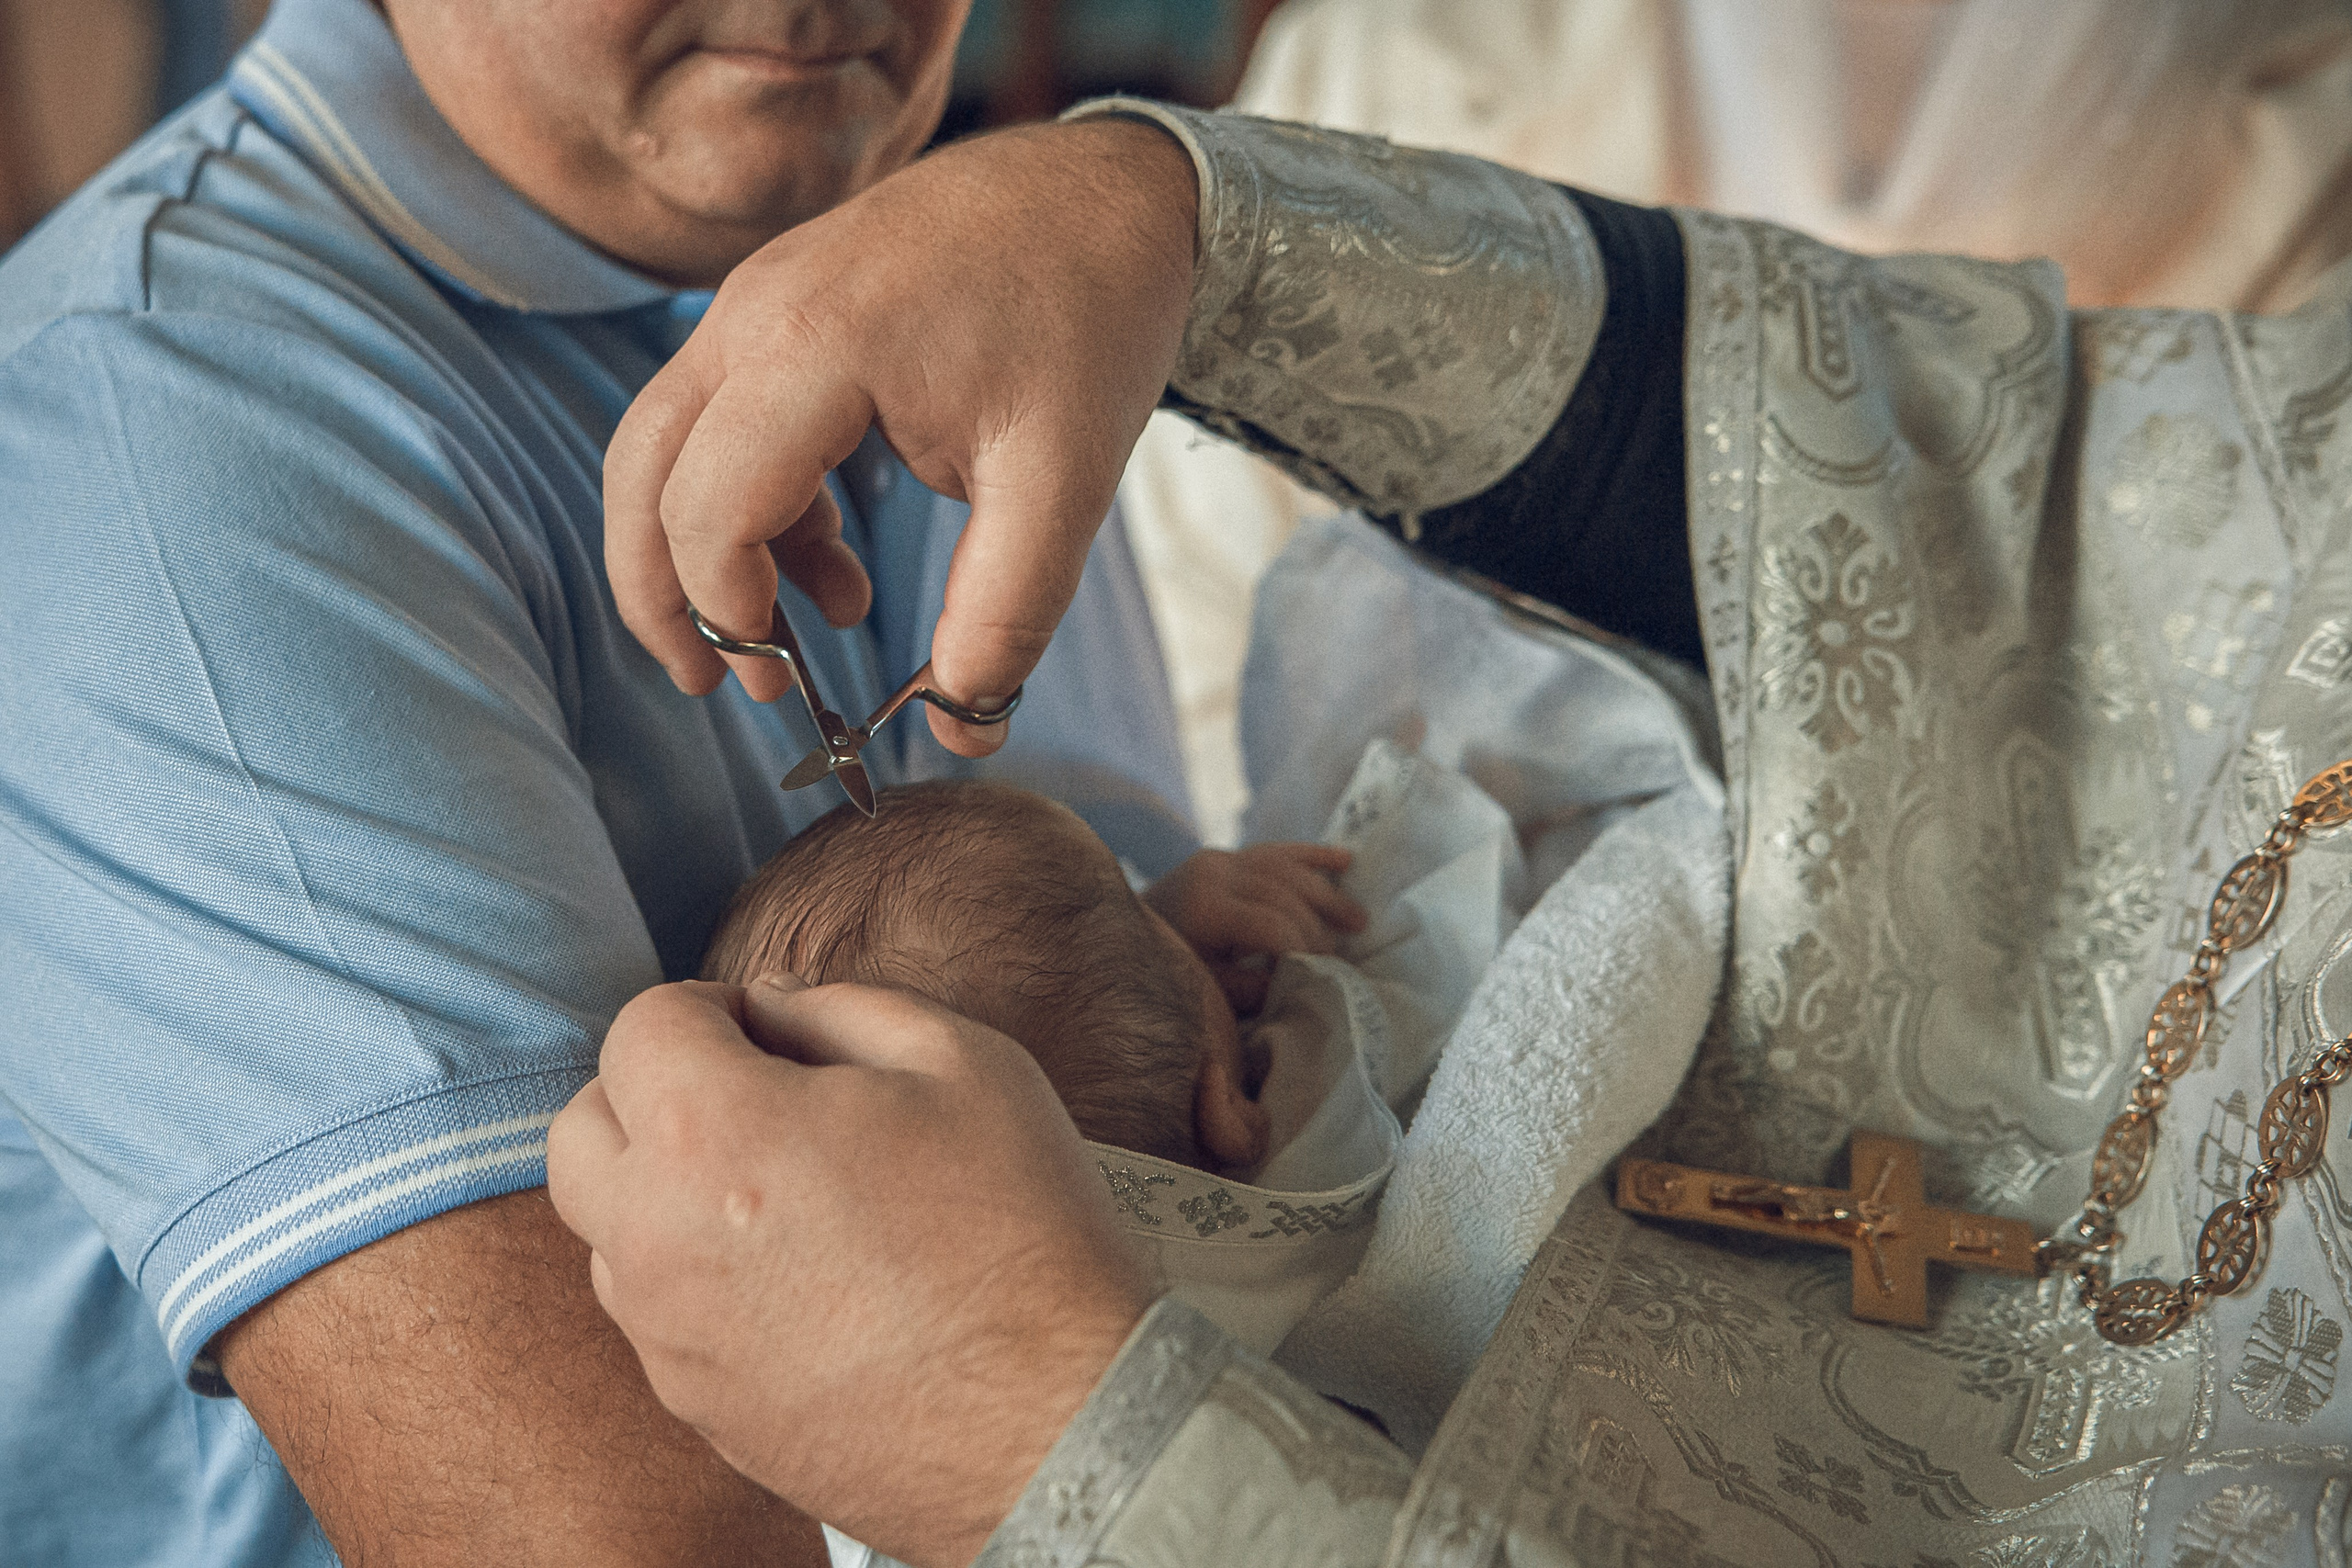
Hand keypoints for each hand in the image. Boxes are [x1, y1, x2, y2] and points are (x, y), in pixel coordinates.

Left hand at [547, 976, 1154, 1567]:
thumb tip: (769, 1004)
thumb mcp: (962, 1060)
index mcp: (713, 1131)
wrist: (1060, 1420)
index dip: (711, 1008)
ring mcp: (668, 1340)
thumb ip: (839, 1005)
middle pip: (583, 1130)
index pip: (639, 1025)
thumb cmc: (1023, 1229)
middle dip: (654, 1093)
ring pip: (610, 1232)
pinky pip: (659, 1319)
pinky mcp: (697, 1412)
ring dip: (666, 1192)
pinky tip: (805, 1284)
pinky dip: (701, 1281)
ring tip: (788, 1201)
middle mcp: (657, 1237)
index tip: (775, 1034)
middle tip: (757, 1103)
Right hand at [604, 118, 1199, 755]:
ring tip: (796, 634)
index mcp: (815, 346)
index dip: (727, 612)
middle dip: (664, 597)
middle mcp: (754, 311)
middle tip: (724, 686)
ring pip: (663, 445)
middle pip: (642, 474)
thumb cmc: (1090, 315)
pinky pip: (718, 418)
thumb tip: (962, 729)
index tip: (784, 683)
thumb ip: (1006, 612)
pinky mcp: (777, 306)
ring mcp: (754, 298)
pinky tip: (832, 563)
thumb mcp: (1066, 482)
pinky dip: (749, 503)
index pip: (708, 507)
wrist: (1111, 191)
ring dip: (705, 552)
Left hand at [1145, 844, 1366, 1010]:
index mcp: (1206, 908)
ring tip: (1358, 921)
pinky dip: (1312, 855)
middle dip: (1318, 926)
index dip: (1304, 948)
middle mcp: (1213, 873)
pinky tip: (1347, 861)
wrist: (1118, 939)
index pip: (1274, 923)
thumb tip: (1301, 979)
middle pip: (1285, 893)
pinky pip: (1276, 850)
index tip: (1323, 971)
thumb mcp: (1207, 988)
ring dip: (1326, 894)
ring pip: (1287, 867)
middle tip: (1339, 955)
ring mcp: (1218, 859)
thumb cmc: (1166, 972)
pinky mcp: (1224, 856)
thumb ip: (1252, 986)